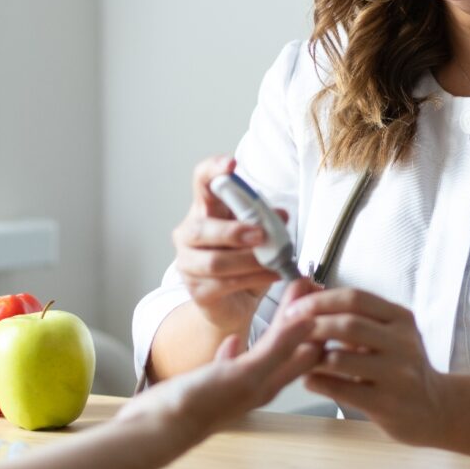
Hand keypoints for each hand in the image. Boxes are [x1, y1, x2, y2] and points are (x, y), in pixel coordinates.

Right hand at [118, 279, 320, 449]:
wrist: (157, 428)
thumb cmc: (198, 406)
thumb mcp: (244, 374)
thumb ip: (277, 349)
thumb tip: (309, 322)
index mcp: (269, 382)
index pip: (307, 347)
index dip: (315, 318)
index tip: (316, 289)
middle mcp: (258, 385)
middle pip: (290, 346)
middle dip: (300, 315)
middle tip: (305, 284)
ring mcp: (236, 385)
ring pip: (267, 351)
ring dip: (278, 325)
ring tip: (281, 301)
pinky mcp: (214, 384)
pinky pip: (235, 363)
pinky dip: (241, 346)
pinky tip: (232, 340)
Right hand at [171, 155, 286, 334]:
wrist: (233, 304)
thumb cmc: (243, 262)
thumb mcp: (260, 236)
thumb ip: (268, 221)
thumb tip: (281, 214)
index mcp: (205, 210)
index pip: (201, 182)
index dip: (213, 170)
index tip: (231, 164)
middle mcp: (189, 234)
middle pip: (201, 227)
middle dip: (233, 231)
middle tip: (261, 235)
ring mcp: (188, 263)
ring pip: (215, 261)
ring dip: (249, 261)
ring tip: (274, 263)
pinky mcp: (197, 291)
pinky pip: (223, 284)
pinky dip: (252, 279)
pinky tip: (272, 276)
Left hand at [285, 288, 450, 447]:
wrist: (436, 410)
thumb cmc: (399, 366)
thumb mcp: (387, 333)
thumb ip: (353, 315)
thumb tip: (305, 291)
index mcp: (400, 318)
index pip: (356, 298)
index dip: (320, 300)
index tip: (294, 307)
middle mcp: (403, 343)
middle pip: (348, 324)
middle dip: (311, 324)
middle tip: (287, 330)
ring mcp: (398, 375)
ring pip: (340, 358)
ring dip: (310, 356)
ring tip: (296, 357)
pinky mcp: (388, 404)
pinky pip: (341, 389)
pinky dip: (317, 382)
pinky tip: (309, 380)